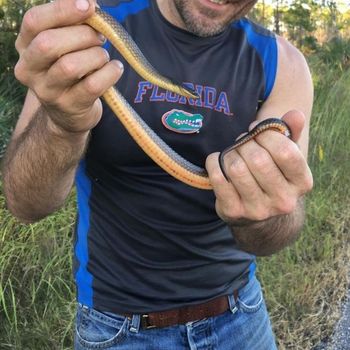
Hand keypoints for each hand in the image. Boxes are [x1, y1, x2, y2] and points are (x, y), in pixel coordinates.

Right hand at [14, 0, 122, 133]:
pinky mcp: (70, 107)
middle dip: (82, 35)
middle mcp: (30, 70)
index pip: (34, 22)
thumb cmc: (70, 70)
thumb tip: (92, 5)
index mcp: (25, 47)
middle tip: (100, 37)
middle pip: (49, 44)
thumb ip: (73, 24)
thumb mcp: (64, 45)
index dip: (62, 10)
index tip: (88, 5)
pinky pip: (92, 85)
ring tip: (103, 56)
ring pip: (71, 66)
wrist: (69, 113)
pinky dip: (109, 73)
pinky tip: (115, 68)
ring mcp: (48, 92)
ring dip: (96, 55)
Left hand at [205, 110, 312, 222]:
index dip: (266, 134)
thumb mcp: (286, 155)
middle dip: (245, 143)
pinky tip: (217, 162)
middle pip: (258, 159)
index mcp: (302, 183)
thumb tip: (294, 114)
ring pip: (236, 168)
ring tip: (232, 154)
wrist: (258, 215)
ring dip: (230, 154)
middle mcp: (283, 200)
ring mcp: (258, 210)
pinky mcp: (233, 212)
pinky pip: (218, 178)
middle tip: (242, 142)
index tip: (257, 130)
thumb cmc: (272, 175)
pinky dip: (214, 163)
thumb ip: (290, 132)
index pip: (285, 151)